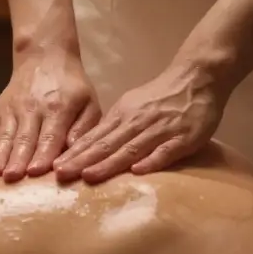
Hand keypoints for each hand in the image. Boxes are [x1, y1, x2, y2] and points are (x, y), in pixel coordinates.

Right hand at [0, 48, 100, 181]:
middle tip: (12, 178)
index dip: (42, 154)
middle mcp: (32, 108)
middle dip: (18, 159)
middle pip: (25, 138)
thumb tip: (75, 149)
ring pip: (5, 135)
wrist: (44, 56)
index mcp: (58, 108)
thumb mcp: (89, 102)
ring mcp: (12, 108)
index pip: (50, 136)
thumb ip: (84, 128)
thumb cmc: (71, 87)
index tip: (35, 172)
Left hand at [53, 62, 223, 183]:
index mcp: (122, 116)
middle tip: (61, 174)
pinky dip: (152, 160)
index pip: (94, 137)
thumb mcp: (131, 107)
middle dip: (83, 160)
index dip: (75, 153)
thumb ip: (114, 128)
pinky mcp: (184, 138)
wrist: (197, 78)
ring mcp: (160, 130)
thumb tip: (88, 148)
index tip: (55, 168)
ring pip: (130, 148)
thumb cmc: (161, 97)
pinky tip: (137, 172)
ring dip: (109, 163)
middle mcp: (136, 123)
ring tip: (89, 175)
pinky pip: (166, 150)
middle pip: (106, 144)